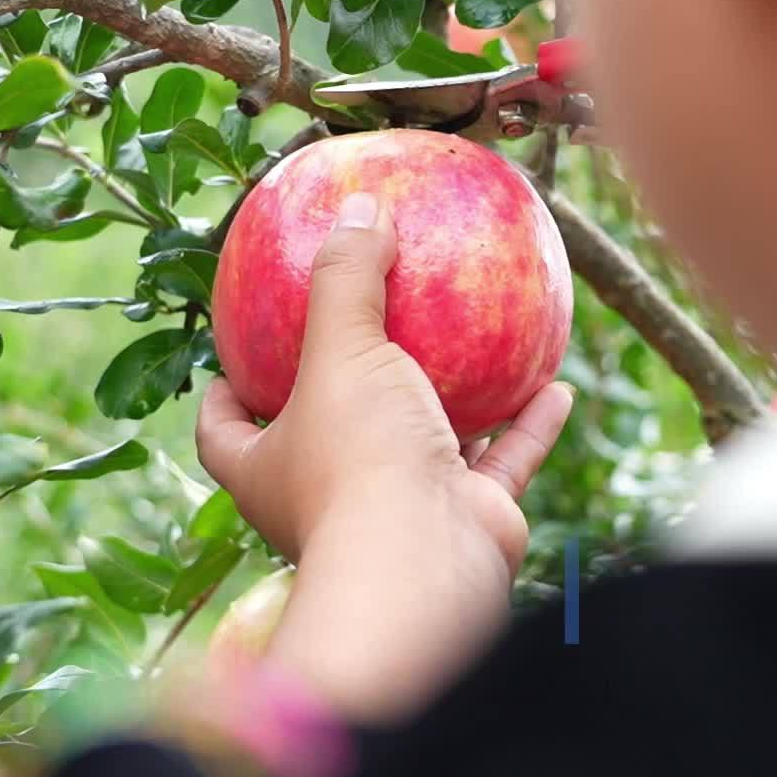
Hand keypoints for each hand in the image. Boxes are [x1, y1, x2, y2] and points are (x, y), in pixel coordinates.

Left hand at [195, 192, 574, 718]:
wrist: (425, 569)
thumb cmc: (357, 461)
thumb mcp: (340, 351)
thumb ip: (346, 280)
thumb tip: (358, 207)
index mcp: (268, 469)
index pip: (225, 430)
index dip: (223, 394)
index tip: (234, 355)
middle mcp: (327, 495)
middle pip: (323, 439)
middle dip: (341, 397)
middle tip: (364, 337)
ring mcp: (397, 512)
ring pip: (419, 450)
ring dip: (447, 404)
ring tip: (472, 353)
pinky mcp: (460, 522)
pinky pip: (497, 464)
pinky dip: (524, 427)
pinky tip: (554, 384)